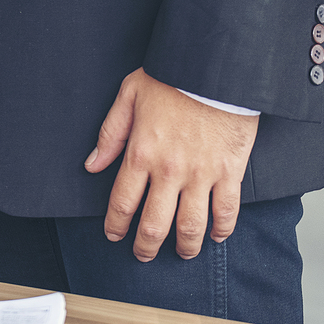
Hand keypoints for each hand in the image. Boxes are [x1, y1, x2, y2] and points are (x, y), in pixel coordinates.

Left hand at [84, 68, 258, 261]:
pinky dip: (222, 229)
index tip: (114, 234)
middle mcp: (169, 170)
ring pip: (191, 225)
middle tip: (143, 254)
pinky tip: (215, 237)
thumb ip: (110, 134)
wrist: (216, 69)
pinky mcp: (231, 172)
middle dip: (146, 245)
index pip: (122, 202)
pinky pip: (227, 211)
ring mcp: (202, 174)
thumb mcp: (129, 96)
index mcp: (141, 153)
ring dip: (184, 246)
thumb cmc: (173, 78)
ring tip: (180, 254)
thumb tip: (93, 164)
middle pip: (154, 223)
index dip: (116, 224)